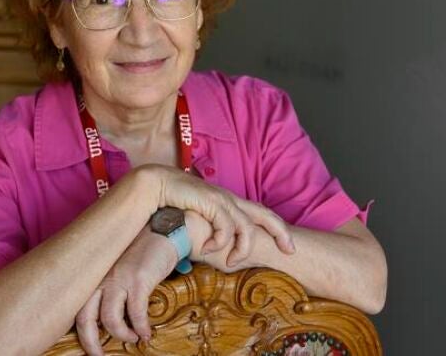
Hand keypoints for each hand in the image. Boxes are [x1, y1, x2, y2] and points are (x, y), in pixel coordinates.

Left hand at [74, 229, 176, 354]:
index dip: (81, 333)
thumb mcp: (118, 268)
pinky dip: (141, 328)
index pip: (78, 309)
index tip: (90, 347)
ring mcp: (119, 278)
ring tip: (133, 338)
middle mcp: (102, 277)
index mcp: (95, 276)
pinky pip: (136, 313)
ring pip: (110, 320)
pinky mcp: (138, 280)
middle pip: (86, 319)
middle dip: (91, 343)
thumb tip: (108, 317)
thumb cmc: (142, 252)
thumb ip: (110, 287)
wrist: (165, 232)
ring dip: (122, 335)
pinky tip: (147, 333)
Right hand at [136, 164, 295, 265]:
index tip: (288, 247)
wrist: (155, 185)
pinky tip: (205, 249)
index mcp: (230, 202)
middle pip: (265, 214)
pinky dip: (218, 242)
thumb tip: (216, 252)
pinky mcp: (212, 203)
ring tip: (230, 261)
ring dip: (241, 249)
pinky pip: (226, 228)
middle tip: (290, 250)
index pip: (260, 213)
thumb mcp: (199, 221)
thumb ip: (211, 232)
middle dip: (281, 233)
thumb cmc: (175, 204)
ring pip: (247, 228)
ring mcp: (222, 200)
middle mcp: (230, 199)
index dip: (277, 228)